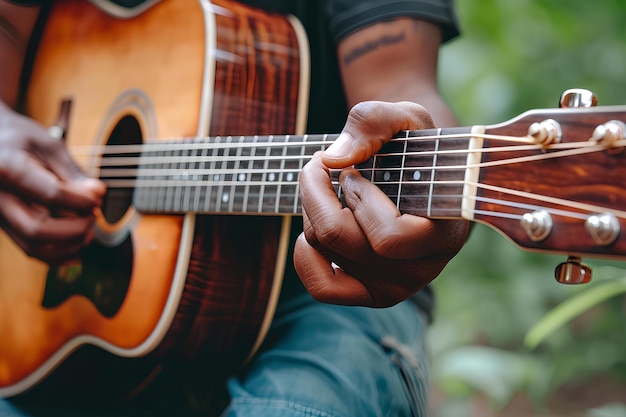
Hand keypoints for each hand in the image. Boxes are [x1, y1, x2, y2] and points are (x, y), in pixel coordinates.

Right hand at [0, 101, 105, 263]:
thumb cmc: (19, 139)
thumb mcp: (48, 144)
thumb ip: (73, 171)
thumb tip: (98, 194)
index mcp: (7, 169)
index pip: (50, 194)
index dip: (81, 200)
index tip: (98, 197)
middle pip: (37, 229)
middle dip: (75, 228)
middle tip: (94, 216)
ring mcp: (0, 216)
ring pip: (33, 247)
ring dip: (69, 245)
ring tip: (89, 230)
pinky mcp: (7, 226)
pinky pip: (31, 251)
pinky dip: (59, 255)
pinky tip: (80, 245)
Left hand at [294, 101, 469, 306]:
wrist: (424, 175)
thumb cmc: (417, 146)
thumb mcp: (405, 116)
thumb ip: (374, 121)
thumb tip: (333, 159)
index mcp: (445, 234)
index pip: (387, 236)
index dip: (359, 197)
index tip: (353, 170)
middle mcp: (421, 270)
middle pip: (340, 238)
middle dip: (318, 192)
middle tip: (321, 165)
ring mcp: (395, 287)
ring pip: (324, 248)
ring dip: (313, 210)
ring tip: (329, 188)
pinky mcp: (370, 293)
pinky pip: (321, 287)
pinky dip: (305, 254)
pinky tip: (314, 225)